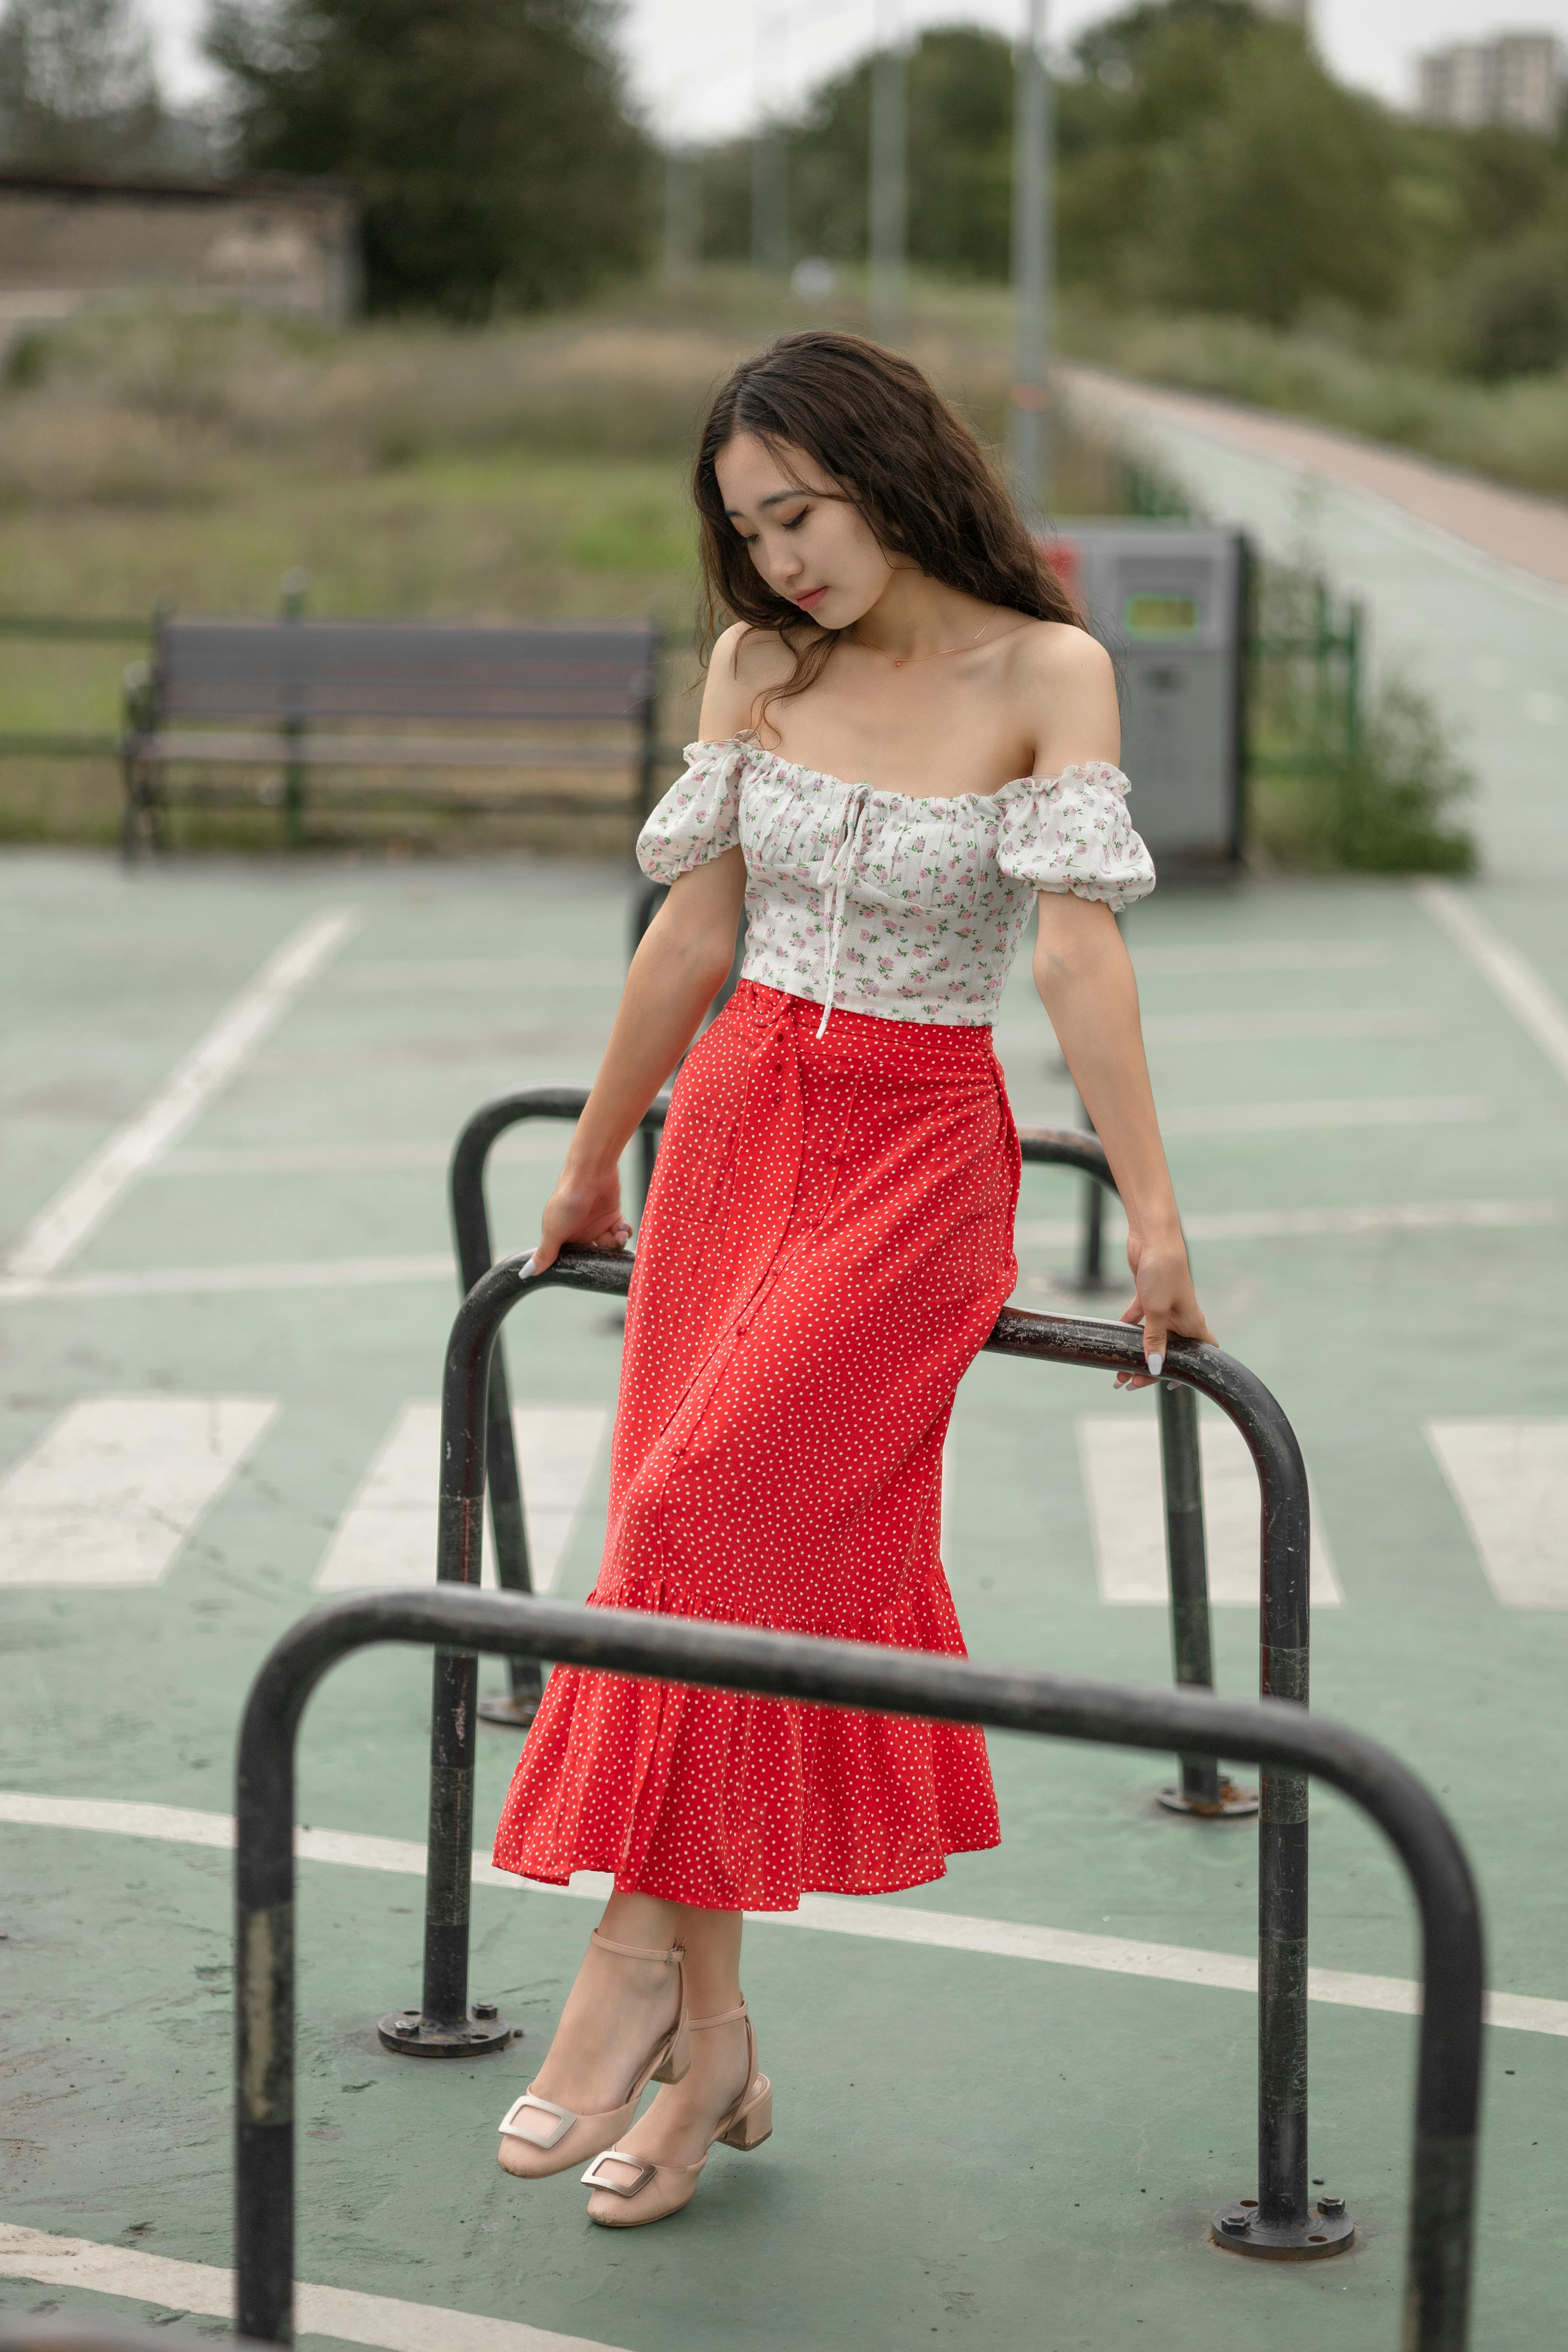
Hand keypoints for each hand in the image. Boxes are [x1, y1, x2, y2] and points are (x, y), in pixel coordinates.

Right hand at [521, 1165, 631, 1278]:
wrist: (590, 1174)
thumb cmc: (567, 1201)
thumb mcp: (554, 1230)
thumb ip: (545, 1253)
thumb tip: (527, 1272)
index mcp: (562, 1237)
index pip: (570, 1259)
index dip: (579, 1266)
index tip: (587, 1270)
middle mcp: (580, 1232)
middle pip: (593, 1255)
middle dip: (601, 1257)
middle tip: (606, 1251)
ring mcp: (597, 1224)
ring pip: (610, 1245)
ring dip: (616, 1244)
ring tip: (618, 1236)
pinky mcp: (612, 1216)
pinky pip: (622, 1232)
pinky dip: (624, 1233)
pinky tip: (622, 1228)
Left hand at [1115, 1231, 1214, 1390]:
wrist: (1153, 1236)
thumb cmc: (1164, 1271)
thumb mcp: (1157, 1310)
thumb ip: (1154, 1340)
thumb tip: (1154, 1368)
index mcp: (1193, 1322)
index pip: (1201, 1352)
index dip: (1192, 1370)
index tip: (1171, 1384)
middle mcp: (1181, 1317)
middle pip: (1169, 1350)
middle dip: (1151, 1368)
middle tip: (1129, 1382)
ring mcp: (1164, 1307)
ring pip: (1151, 1337)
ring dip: (1136, 1352)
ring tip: (1118, 1370)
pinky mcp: (1147, 1297)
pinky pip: (1138, 1319)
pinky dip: (1127, 1329)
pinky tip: (1113, 1338)